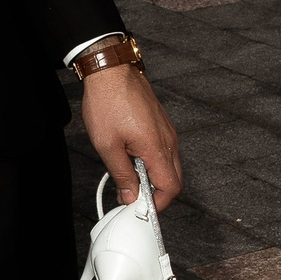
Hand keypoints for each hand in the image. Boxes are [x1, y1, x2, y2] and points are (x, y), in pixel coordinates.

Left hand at [82, 66, 182, 211]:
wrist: (111, 70)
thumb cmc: (108, 101)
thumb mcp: (107, 145)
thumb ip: (122, 174)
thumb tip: (130, 195)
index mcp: (157, 147)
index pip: (170, 187)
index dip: (156, 203)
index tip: (139, 208)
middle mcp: (168, 140)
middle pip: (173, 179)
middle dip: (154, 193)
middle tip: (131, 195)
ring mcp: (166, 131)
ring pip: (168, 165)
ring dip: (151, 176)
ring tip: (127, 175)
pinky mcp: (160, 125)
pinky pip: (163, 151)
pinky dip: (150, 162)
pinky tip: (130, 158)